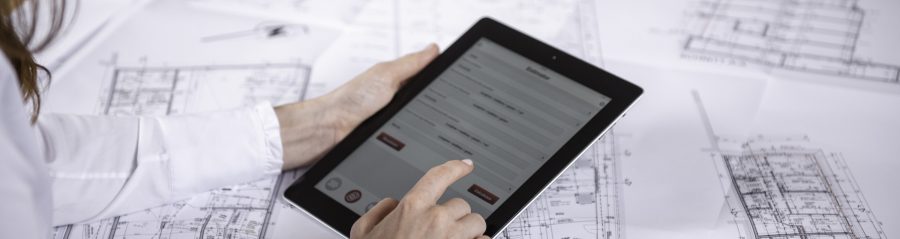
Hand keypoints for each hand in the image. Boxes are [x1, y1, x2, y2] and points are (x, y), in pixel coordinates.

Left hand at [275, 44, 438, 168]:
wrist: (330, 129)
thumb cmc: (351, 100)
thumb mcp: (387, 76)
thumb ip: (411, 64)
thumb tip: (433, 49)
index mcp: (395, 79)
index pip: (425, 76)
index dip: (439, 78)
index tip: (454, 82)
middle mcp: (394, 97)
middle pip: (425, 101)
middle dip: (435, 105)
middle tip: (442, 109)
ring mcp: (392, 118)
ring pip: (419, 121)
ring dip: (423, 124)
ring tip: (426, 125)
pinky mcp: (388, 136)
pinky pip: (408, 136)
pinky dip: (412, 138)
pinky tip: (415, 140)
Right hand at [351, 159, 489, 238]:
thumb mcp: (362, 232)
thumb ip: (378, 211)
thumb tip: (392, 204)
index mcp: (412, 207)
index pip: (439, 175)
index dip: (456, 167)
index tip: (466, 165)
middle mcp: (436, 219)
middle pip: (462, 206)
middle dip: (455, 218)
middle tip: (442, 232)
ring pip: (477, 224)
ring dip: (469, 233)